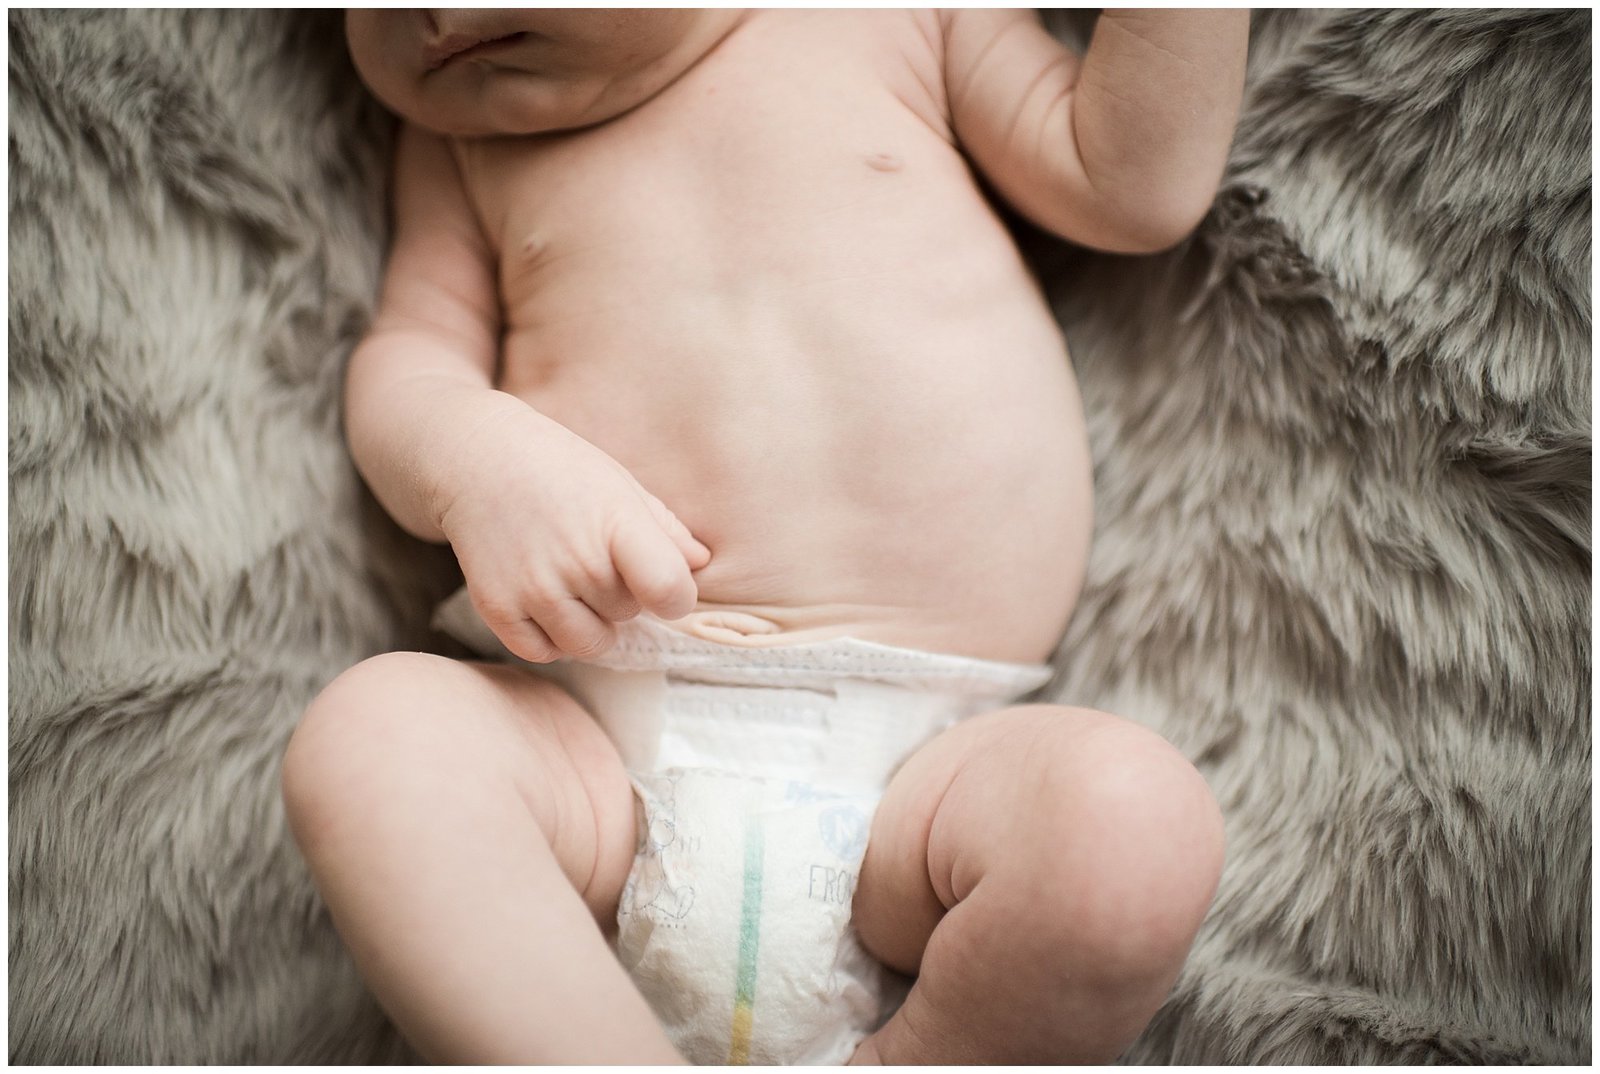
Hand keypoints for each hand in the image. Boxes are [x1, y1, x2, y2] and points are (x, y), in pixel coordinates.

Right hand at [433, 398, 710, 662]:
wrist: (475, 458)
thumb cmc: (559, 468)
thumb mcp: (619, 485)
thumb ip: (664, 528)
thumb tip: (701, 563)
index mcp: (616, 524)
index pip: (669, 589)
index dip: (677, 596)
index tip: (666, 585)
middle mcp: (576, 562)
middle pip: (629, 614)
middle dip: (621, 593)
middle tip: (592, 555)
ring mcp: (534, 589)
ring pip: (591, 643)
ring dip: (591, 622)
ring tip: (574, 582)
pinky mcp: (498, 609)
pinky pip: (544, 652)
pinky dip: (551, 636)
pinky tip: (546, 600)